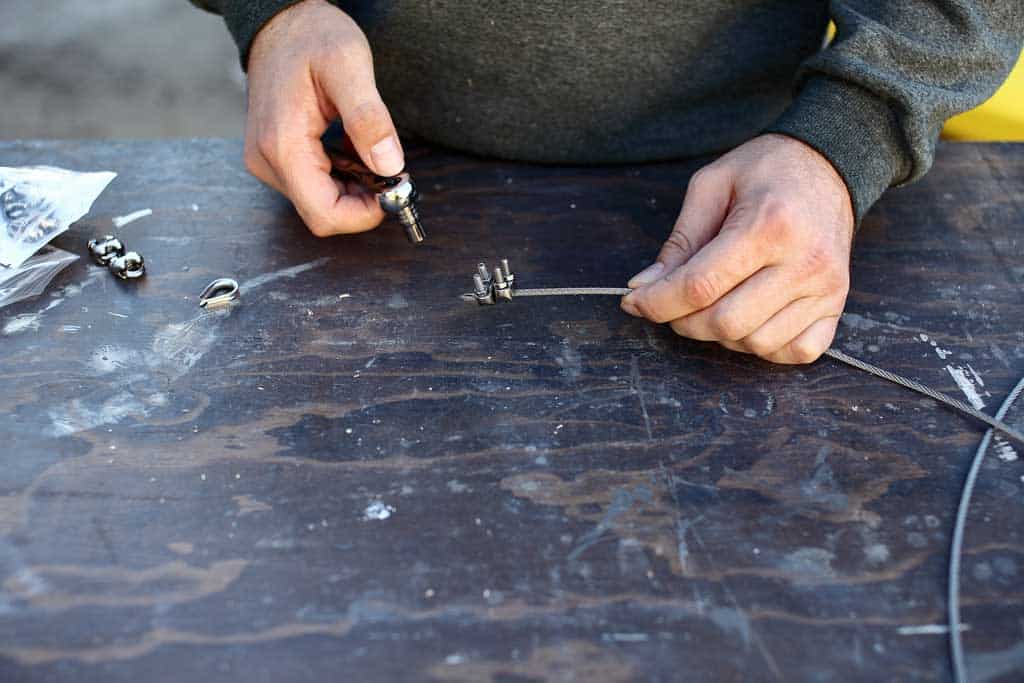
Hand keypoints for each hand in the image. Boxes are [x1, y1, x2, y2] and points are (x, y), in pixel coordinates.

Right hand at [245, 0, 403, 235]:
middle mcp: (267, 161)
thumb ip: (369, 118)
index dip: (364, 214)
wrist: (281, 21)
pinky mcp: (274, 157)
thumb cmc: (312, 36)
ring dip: (353, 188)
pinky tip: (350, 149)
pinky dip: (341, 177)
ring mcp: (267, 161)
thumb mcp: (349, 65)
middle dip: (361, 200)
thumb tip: (389, 166)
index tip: (392, 190)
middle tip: (388, 168)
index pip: (325, 214)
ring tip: (368, 149)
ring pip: (319, 202)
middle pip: (322, 213)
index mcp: (283, 145)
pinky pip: (312, 185)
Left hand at [621, 134, 854, 363]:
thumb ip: (679, 241)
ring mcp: (826, 288)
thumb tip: (643, 288)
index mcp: (769, 225)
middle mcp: (804, 262)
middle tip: (672, 303)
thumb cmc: (765, 171)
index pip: (700, 286)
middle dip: (683, 321)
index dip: (657, 302)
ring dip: (721, 335)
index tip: (633, 301)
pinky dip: (765, 347)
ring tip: (715, 303)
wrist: (830, 165)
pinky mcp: (838, 304)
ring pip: (756, 344)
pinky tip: (751, 319)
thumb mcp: (711, 186)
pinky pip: (796, 352)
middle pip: (726, 323)